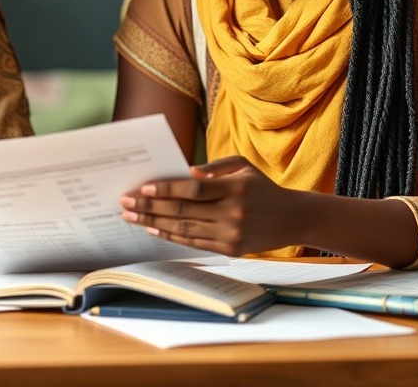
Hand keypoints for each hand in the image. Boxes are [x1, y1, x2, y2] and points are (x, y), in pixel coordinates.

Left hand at [120, 156, 297, 256]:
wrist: (292, 219)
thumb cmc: (261, 187)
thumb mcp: (243, 166)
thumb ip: (215, 167)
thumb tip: (186, 172)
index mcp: (235, 188)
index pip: (193, 189)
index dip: (166, 189)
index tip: (143, 188)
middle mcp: (232, 213)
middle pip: (183, 211)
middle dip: (150, 207)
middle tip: (125, 202)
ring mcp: (231, 234)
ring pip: (184, 229)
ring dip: (154, 222)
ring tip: (132, 217)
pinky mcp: (230, 250)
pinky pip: (194, 243)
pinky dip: (171, 236)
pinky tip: (153, 229)